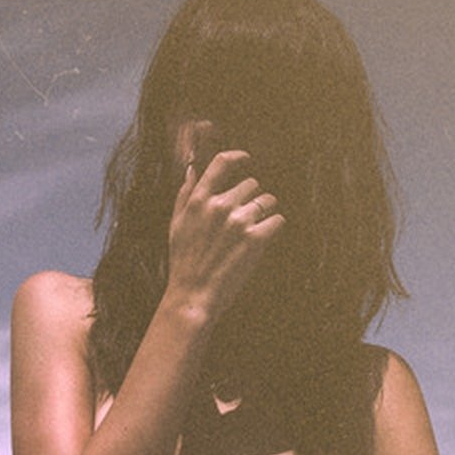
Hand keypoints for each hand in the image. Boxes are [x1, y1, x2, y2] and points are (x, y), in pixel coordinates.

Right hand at [166, 145, 284, 324]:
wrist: (193, 295)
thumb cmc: (183, 263)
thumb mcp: (177, 225)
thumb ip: (185, 195)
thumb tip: (191, 169)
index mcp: (199, 200)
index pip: (222, 163)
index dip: (238, 158)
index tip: (246, 160)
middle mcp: (220, 205)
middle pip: (251, 184)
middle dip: (252, 197)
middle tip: (246, 216)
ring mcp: (239, 221)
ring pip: (267, 200)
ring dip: (266, 211)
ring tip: (257, 228)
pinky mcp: (256, 238)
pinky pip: (277, 220)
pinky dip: (275, 227)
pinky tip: (265, 238)